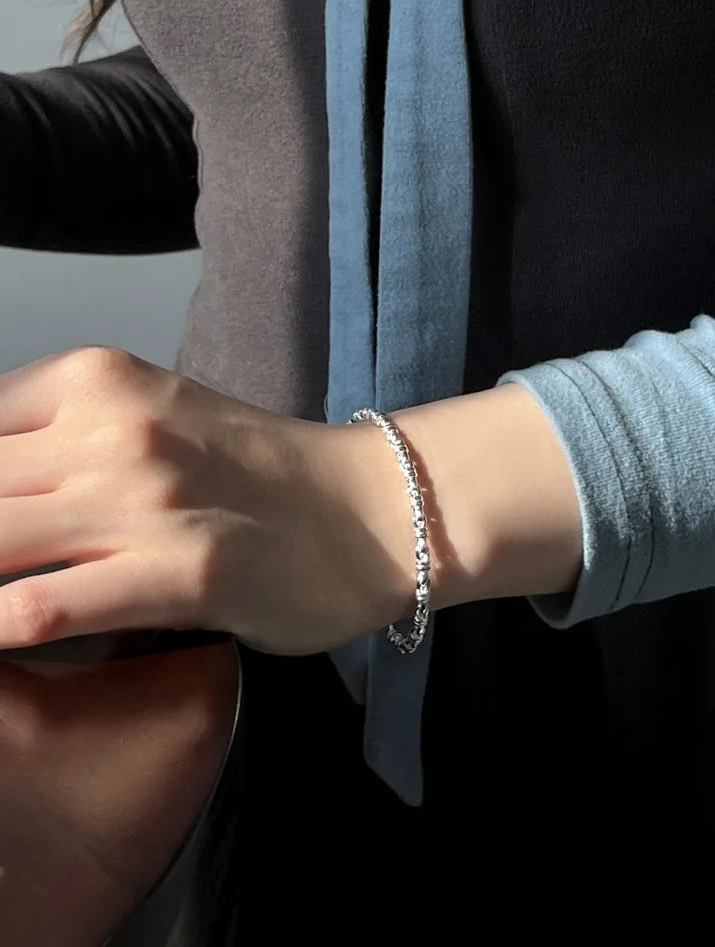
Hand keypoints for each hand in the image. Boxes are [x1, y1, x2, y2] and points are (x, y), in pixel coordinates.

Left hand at [0, 346, 415, 654]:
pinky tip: (5, 642)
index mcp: (100, 380)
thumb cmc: (263, 475)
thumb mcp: (155, 422)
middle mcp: (114, 429)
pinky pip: (40, 608)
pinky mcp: (180, 572)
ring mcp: (147, 499)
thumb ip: (63, 445)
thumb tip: (1, 492)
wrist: (370, 510)